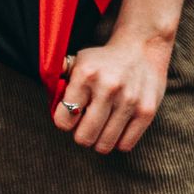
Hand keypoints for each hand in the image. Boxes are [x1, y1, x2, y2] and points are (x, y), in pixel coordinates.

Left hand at [52, 29, 172, 155]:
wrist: (142, 47)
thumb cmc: (103, 61)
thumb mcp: (78, 60)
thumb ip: (57, 76)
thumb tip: (47, 90)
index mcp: (85, 75)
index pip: (63, 120)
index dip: (65, 121)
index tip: (71, 115)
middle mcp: (107, 87)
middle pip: (84, 138)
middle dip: (81, 135)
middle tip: (86, 124)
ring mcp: (129, 100)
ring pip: (104, 146)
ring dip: (100, 140)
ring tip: (102, 125)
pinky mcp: (146, 111)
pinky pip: (125, 145)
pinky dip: (118, 141)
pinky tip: (117, 126)